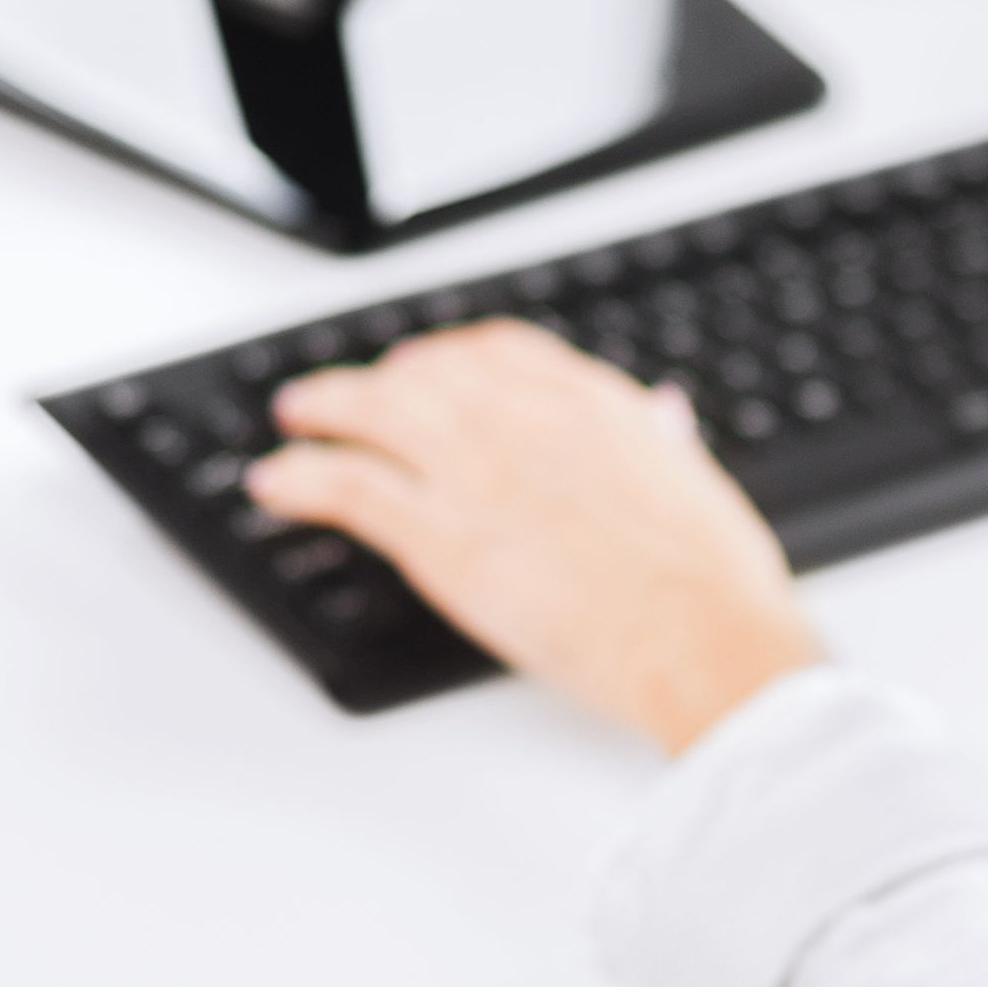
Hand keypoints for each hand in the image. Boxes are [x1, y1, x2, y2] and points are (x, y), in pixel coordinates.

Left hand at [247, 322, 822, 751]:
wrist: (700, 634)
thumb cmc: (711, 580)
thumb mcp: (692, 482)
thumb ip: (660, 446)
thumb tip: (660, 425)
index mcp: (590, 404)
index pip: (500, 351)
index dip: (452, 355)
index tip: (432, 366)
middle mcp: (524, 420)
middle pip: (427, 372)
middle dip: (383, 378)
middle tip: (352, 393)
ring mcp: (476, 472)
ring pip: (374, 413)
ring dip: (325, 408)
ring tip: (296, 417)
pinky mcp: (441, 535)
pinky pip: (348, 486)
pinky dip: (301, 476)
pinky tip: (276, 481)